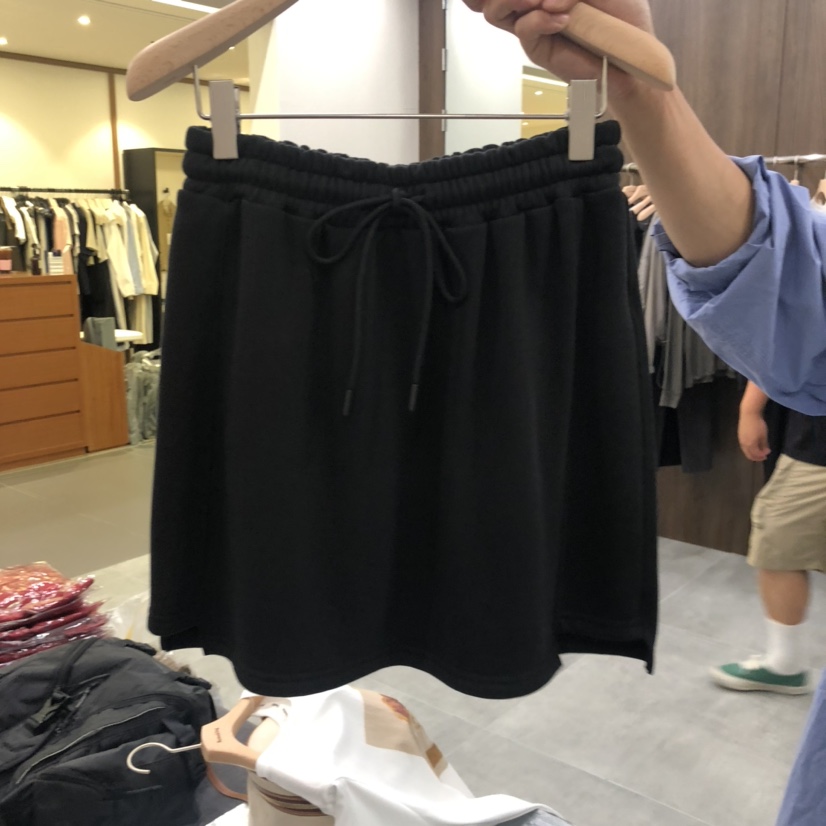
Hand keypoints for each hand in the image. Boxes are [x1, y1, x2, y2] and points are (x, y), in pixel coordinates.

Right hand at [462, 0, 654, 99]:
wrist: (630, 54)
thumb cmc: (622, 19)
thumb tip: (547, 0)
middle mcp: (537, 2)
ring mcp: (534, 24)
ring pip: (495, 11)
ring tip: (537, 0)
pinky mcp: (537, 47)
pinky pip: (523, 28)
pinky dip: (539, 19)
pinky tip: (562, 19)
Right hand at [738, 411, 769, 461]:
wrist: (749, 414)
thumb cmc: (758, 424)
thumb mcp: (764, 435)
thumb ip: (764, 445)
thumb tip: (766, 451)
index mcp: (751, 444)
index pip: (756, 454)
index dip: (762, 455)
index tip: (768, 453)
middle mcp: (744, 444)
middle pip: (749, 455)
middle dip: (757, 457)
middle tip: (763, 456)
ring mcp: (741, 440)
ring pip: (746, 451)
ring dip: (752, 453)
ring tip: (759, 452)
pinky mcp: (740, 436)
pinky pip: (744, 447)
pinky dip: (749, 449)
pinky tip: (753, 446)